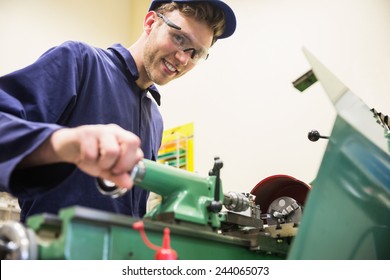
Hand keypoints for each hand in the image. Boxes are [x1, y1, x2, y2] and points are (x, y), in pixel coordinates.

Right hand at [21, 124, 143, 188]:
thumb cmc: (92, 155)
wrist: (68, 147)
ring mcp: (101, 130)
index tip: (118, 172)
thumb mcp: (106, 169)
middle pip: (132, 142)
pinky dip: (88, 161)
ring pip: (112, 151)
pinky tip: (85, 157)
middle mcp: (115, 131)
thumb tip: (129, 184)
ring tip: (97, 163)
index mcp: (124, 138)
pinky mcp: (85, 133)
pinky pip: (91, 154)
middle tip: (111, 169)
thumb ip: (118, 176)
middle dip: (122, 163)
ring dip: (104, 164)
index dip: (130, 166)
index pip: (138, 151)